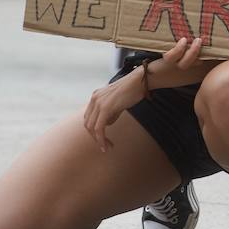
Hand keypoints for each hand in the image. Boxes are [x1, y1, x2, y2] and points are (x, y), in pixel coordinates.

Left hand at [83, 38, 202, 151]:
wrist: (140, 81)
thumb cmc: (133, 90)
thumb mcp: (118, 102)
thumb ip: (110, 112)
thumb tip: (107, 124)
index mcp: (96, 96)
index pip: (89, 117)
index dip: (94, 130)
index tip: (103, 138)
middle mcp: (94, 99)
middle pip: (88, 123)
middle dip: (95, 137)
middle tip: (106, 145)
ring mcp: (98, 103)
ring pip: (92, 128)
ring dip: (98, 140)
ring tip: (107, 147)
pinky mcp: (105, 108)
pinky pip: (99, 128)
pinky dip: (101, 139)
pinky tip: (106, 146)